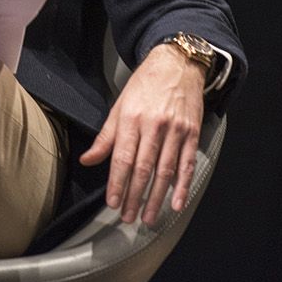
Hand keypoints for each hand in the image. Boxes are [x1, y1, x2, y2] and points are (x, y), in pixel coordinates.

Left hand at [78, 44, 204, 225]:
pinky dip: (183, 186)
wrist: (177, 64)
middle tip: (128, 217)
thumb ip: (106, 137)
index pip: (122, 157)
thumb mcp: (119, 105)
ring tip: (148, 217)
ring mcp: (175, 130)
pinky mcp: (192, 133)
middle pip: (143, 168)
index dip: (117, 183)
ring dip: (156, 198)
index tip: (113, 203)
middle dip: (134, 196)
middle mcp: (154, 125)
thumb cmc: (145, 85)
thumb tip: (88, 160)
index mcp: (132, 118)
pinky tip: (176, 202)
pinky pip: (187, 164)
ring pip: (165, 171)